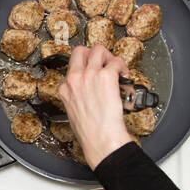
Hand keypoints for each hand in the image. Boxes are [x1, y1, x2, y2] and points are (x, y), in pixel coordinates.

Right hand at [58, 44, 136, 168]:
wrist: (100, 139)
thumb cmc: (89, 133)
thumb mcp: (72, 114)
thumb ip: (77, 98)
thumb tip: (88, 94)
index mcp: (65, 88)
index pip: (72, 67)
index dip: (85, 68)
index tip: (93, 72)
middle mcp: (75, 78)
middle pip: (81, 50)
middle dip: (94, 54)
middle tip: (104, 63)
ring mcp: (90, 75)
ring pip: (99, 49)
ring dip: (109, 56)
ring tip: (116, 68)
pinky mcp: (106, 76)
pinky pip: (116, 61)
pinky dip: (122, 66)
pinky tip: (124, 76)